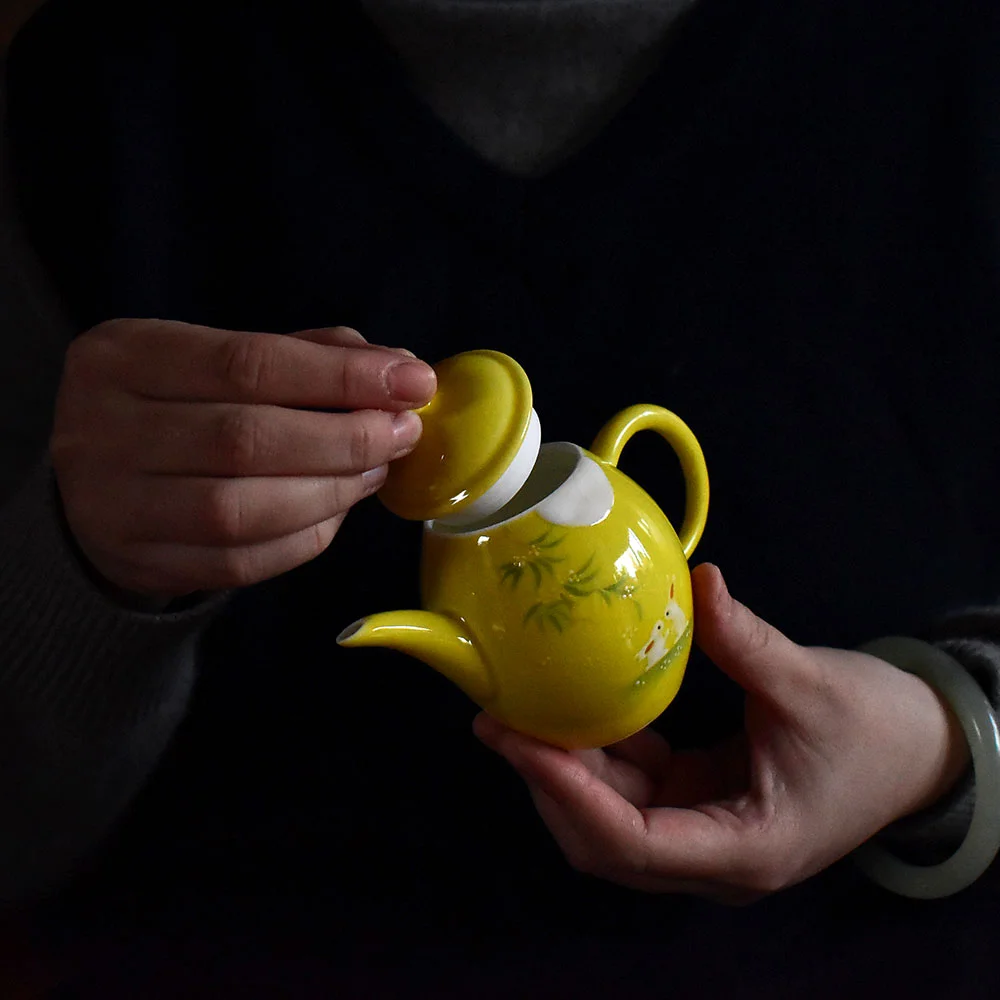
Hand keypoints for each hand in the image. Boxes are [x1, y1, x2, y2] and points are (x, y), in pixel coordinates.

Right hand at [51, 320, 435, 599]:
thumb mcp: (218, 358)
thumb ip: (305, 356)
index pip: (247, 363)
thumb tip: (397, 367)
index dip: (340, 377)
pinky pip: (242, 561)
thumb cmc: (178, 406)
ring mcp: (113, 505)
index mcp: (125, 357)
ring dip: (332, 491)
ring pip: (242, 510)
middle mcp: (103, 430)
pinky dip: (306, 537)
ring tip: (375, 470)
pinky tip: (337, 509)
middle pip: (246, 439)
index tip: (411, 381)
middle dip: (346, 438)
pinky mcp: (141, 562)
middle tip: (403, 432)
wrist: (96, 480)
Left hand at [475, 564, 969, 902]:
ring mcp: (704, 832)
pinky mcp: (700, 801)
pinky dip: (599, 755)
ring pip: (611, 818)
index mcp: (744, 849)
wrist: (922, 750)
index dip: (567, 793)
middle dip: (549, 784)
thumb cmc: (878, 730)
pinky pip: (634, 788)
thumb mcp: (810, 684)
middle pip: (606, 840)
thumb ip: (745, 640)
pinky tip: (571, 710)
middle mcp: (713, 857)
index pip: (632, 841)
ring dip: (565, 771)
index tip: (519, 740)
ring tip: (518, 716)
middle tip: (499, 721)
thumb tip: (699, 580)